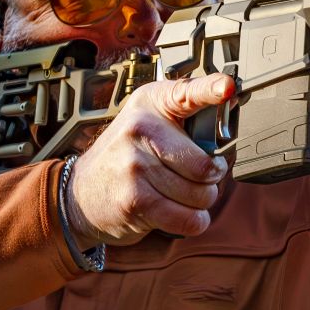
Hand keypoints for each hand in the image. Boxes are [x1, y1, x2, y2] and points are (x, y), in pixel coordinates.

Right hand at [63, 74, 233, 246]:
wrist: (81, 193)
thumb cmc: (128, 156)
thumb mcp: (149, 124)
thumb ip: (186, 121)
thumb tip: (228, 132)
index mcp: (152, 103)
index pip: (187, 92)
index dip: (211, 89)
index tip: (228, 87)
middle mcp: (141, 128)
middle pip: (207, 166)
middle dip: (211, 180)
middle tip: (195, 178)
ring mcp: (136, 165)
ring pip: (202, 196)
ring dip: (200, 203)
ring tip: (178, 194)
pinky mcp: (135, 200)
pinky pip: (189, 220)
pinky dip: (193, 222)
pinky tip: (178, 212)